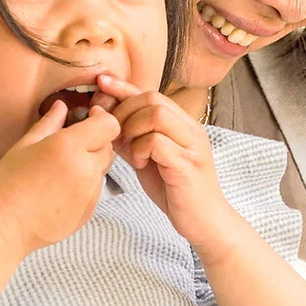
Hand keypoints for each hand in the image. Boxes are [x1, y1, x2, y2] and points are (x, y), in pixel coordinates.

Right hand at [0, 101, 119, 254]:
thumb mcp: (24, 145)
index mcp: (69, 147)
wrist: (3, 227)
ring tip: (60, 170)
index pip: (109, 125)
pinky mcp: (89, 211)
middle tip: (70, 145)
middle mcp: (86, 169)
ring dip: (90, 163)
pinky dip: (84, 185)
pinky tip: (59, 190)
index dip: (101, 119)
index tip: (88, 118)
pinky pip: (95, 190)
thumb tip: (62, 106)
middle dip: (95, 141)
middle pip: (108, 147)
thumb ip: (49, 123)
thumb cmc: (7, 183)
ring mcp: (90, 193)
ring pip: (102, 169)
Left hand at [97, 73, 236, 251]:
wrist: (205, 222)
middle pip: (152, 98)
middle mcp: (191, 129)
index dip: (124, 86)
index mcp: (183, 124)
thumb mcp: (149, 159)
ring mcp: (191, 146)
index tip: (101, 83)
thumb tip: (102, 115)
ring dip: (133, 130)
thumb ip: (131, 138)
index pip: (151, 93)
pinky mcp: (187, 165)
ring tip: (130, 151)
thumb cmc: (176, 191)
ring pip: (156, 115)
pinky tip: (139, 164)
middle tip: (115, 135)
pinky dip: (140, 149)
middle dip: (124, 112)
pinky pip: (157, 141)